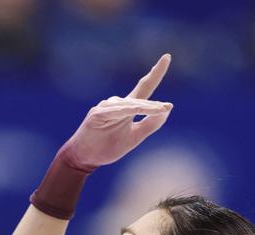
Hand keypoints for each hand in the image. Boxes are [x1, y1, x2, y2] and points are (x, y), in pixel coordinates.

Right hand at [58, 54, 173, 171]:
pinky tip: (135, 109)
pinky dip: (127, 110)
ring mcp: (105, 107)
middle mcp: (117, 104)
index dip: (156, 73)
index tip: (167, 56)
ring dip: (146, 107)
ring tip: (161, 110)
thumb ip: (150, 124)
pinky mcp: (97, 114)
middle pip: (141, 99)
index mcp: (128, 108)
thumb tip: (167, 109)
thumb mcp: (135, 137)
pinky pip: (116, 111)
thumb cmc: (108, 146)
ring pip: (130, 105)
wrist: (86, 158)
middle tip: (168, 107)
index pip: (145, 87)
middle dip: (154, 104)